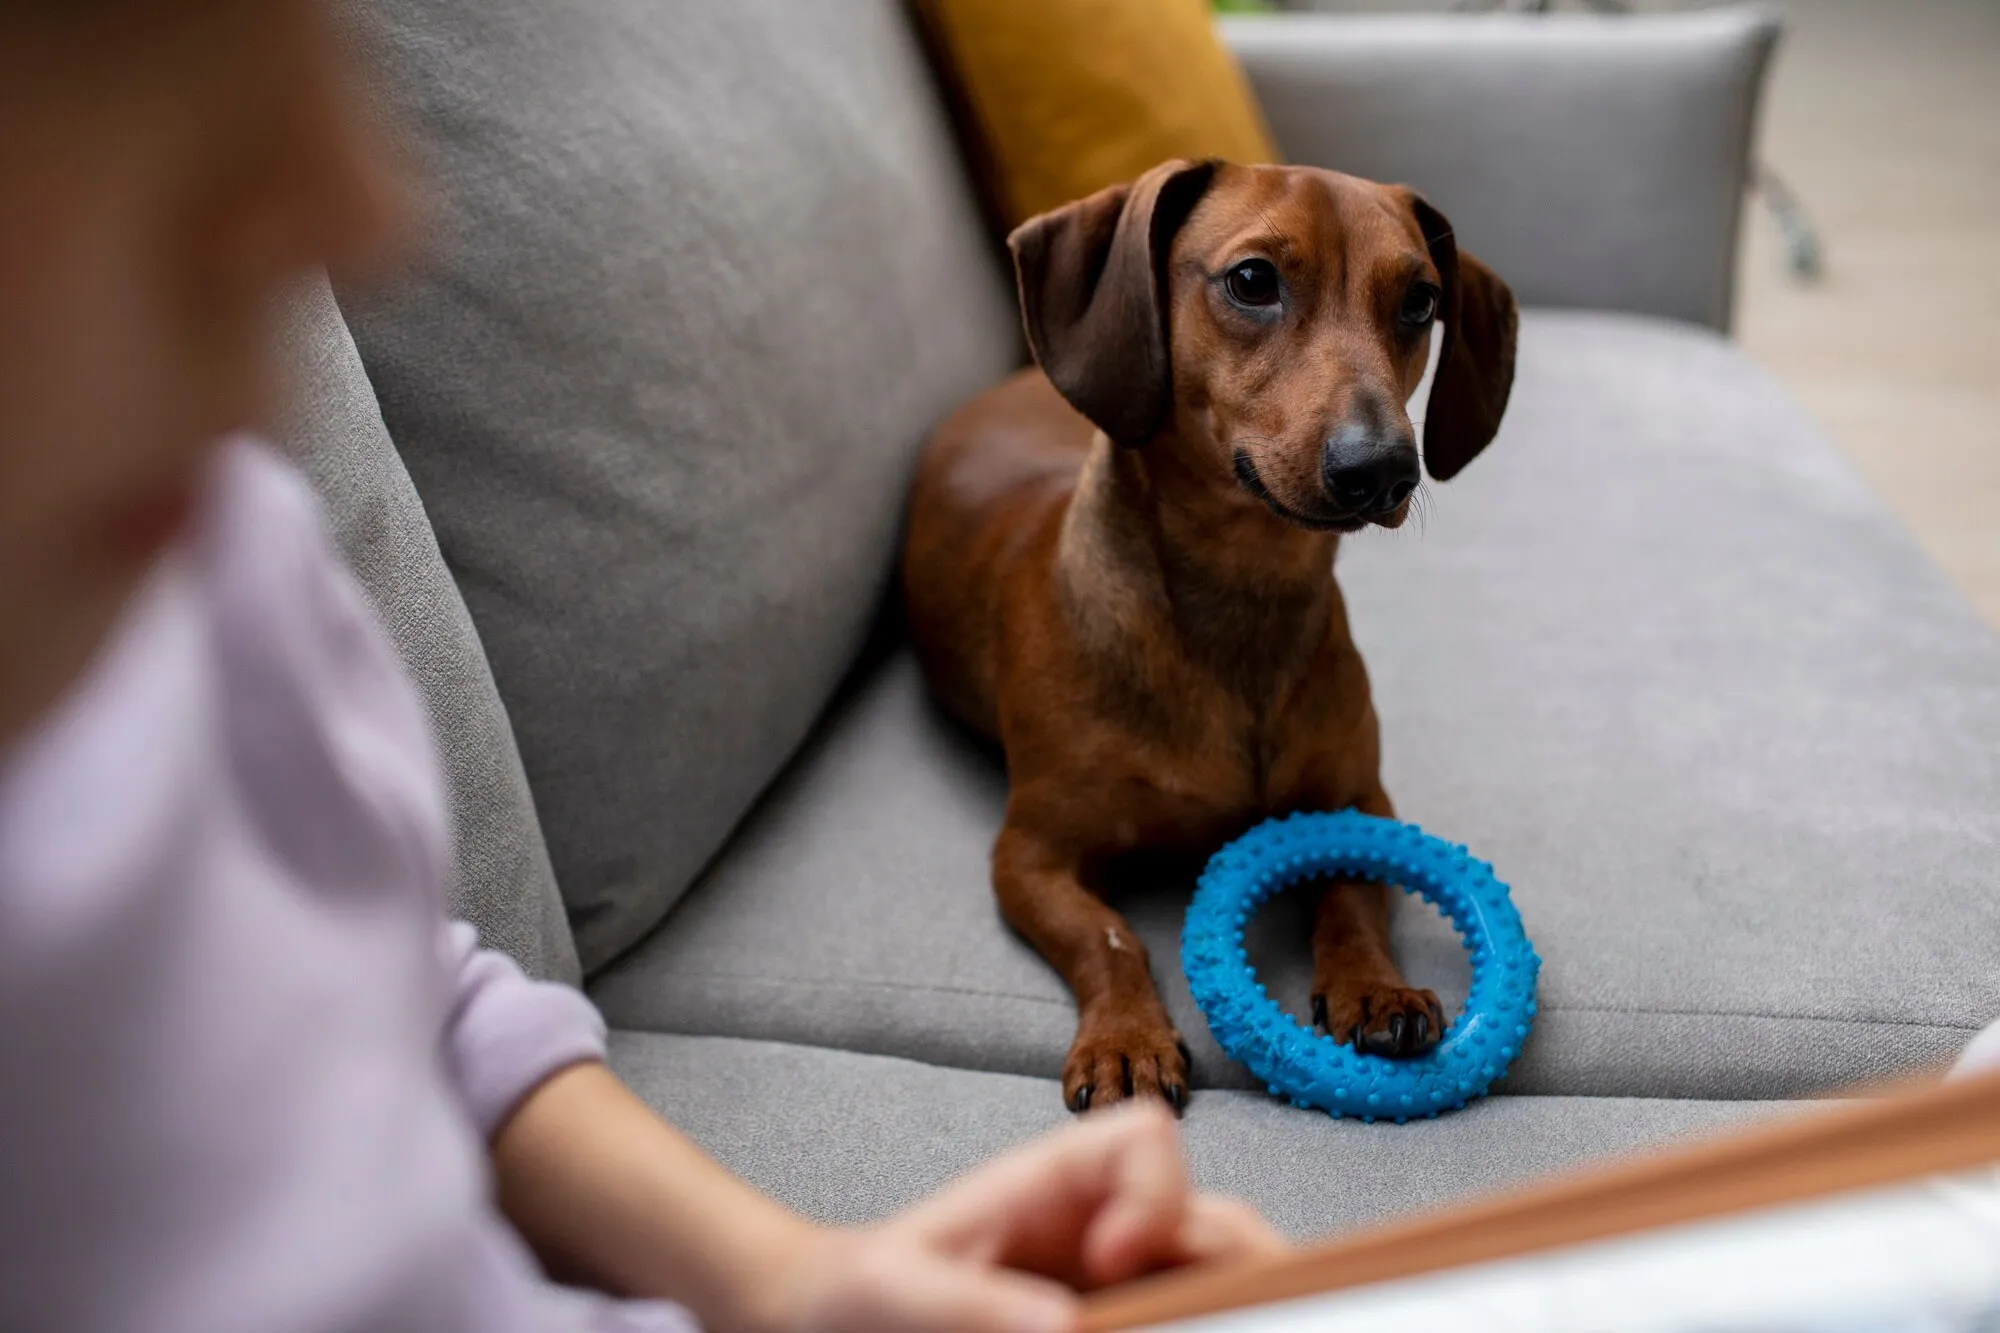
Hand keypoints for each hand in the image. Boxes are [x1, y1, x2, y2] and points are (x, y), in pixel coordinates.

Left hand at [771, 1101, 1285, 1332]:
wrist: (835, 1328)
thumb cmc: (859, 1296)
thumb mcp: (895, 1296)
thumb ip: (968, 1308)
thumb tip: (1061, 1328)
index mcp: (1055, 1182)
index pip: (1146, 1141)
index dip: (1154, 1193)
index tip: (1113, 1262)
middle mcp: (1104, 1226)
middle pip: (1214, 1221)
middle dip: (1237, 1267)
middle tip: (1221, 1324)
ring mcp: (1122, 1284)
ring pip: (1219, 1282)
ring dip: (1227, 1311)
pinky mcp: (1120, 1324)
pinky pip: (1186, 1321)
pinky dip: (1197, 1330)